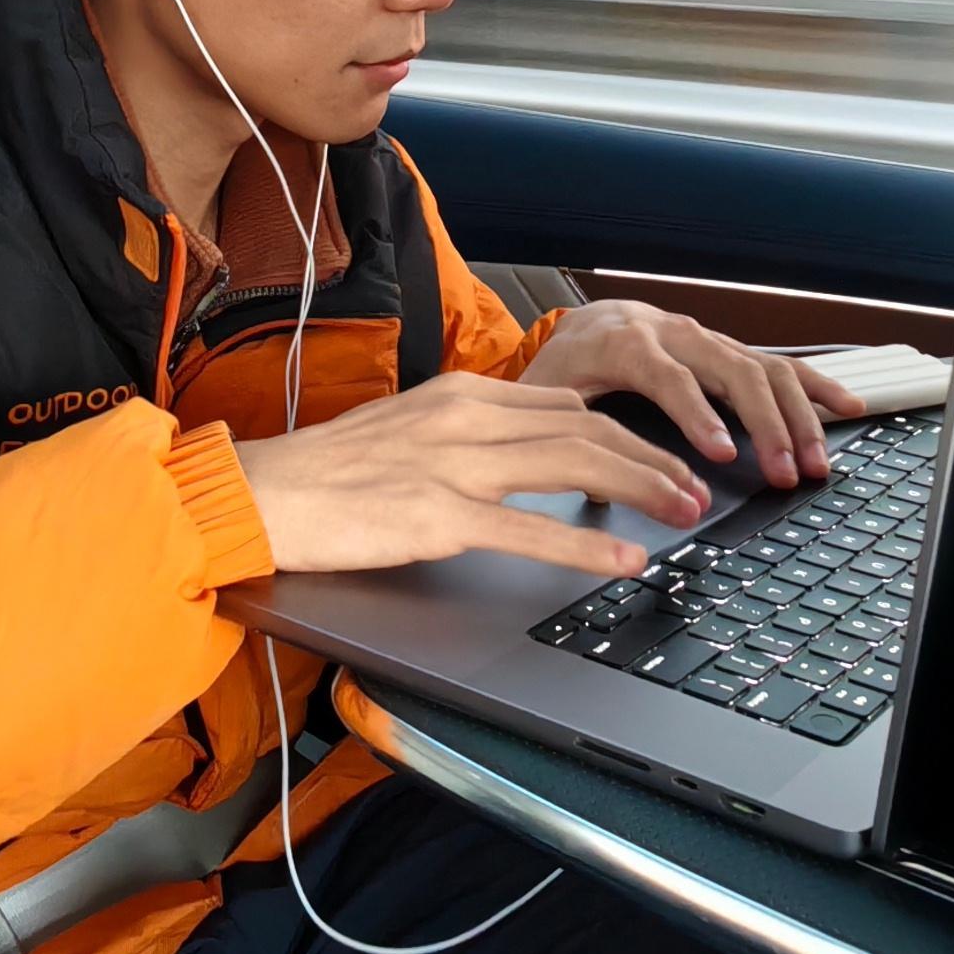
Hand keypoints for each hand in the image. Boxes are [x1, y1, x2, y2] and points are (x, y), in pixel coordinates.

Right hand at [232, 371, 713, 583]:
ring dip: (641, 490)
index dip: (624, 433)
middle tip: (696, 488)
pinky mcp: (435, 515)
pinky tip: (625, 560)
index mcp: (458, 393)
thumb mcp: (406, 432)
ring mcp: (451, 465)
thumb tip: (523, 451)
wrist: (258, 493)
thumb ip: (466, 435)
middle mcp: (463, 417)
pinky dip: (587, 544)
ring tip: (685, 514)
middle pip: (585, 429)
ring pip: (573, 464)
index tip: (660, 457)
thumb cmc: (324, 473)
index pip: (566, 403)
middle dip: (652, 459)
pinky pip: (529, 529)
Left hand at [516, 300, 863, 491]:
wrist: (589, 323)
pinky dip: (817, 386)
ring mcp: (711, 342)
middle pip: (734, 372)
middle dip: (766, 425)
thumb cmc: (570, 363)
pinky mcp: (731, 352)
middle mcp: (679, 336)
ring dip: (798, 416)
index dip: (699, 414)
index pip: (670, 377)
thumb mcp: (552, 395)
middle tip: (784, 473)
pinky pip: (781, 365)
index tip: (723, 452)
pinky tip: (847, 407)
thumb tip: (589, 480)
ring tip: (816, 461)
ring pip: (766, 369)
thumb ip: (566, 431)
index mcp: (629, 343)